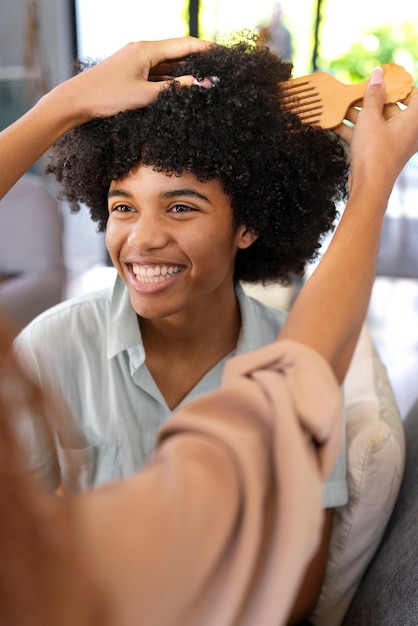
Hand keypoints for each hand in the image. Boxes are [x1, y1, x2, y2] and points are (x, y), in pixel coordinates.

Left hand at [55, 36, 210, 122]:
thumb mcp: (144, 95)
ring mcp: (136, 61)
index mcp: (146, 49)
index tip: (224, 55)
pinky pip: (157, 74)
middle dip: (199, 62)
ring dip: (185, 74)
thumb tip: (201, 85)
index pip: (185, 45)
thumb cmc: (106, 97)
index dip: (207, 49)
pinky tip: (181, 91)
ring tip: (205, 84)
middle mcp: (142, 50)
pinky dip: (171, 81)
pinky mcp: (131, 72)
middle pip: (178, 53)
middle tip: (218, 73)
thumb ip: (174, 90)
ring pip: (168, 65)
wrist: (75, 101)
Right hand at [334, 68, 417, 197]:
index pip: (414, 95)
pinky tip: (333, 123)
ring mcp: (392, 143)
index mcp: (414, 120)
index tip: (382, 80)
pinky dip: (353, 130)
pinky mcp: (378, 154)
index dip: (399, 85)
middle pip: (391, 107)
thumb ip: (373, 95)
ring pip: (377, 122)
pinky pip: (368, 136)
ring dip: (358, 114)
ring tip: (340, 105)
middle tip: (356, 90)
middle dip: (372, 99)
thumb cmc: (375, 153)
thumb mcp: (370, 118)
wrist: (368, 188)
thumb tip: (378, 74)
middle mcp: (407, 131)